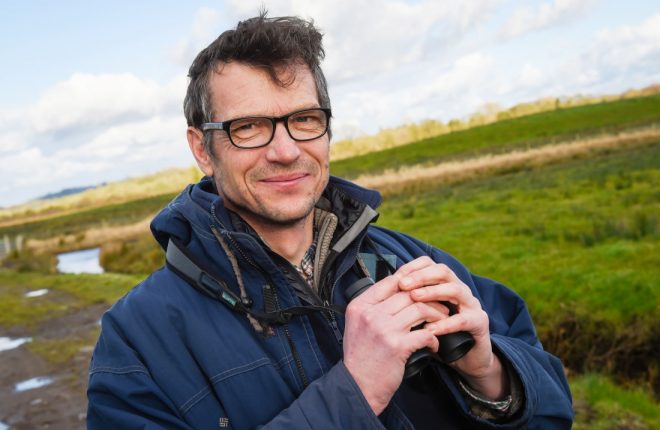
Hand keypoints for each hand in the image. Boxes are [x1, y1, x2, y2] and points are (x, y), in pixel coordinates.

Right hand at [342, 270, 445, 414]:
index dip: (411, 282)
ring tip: (442, 321)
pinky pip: (425, 334)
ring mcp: (383, 329)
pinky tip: (434, 344)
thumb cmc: (360, 357)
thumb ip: (372, 308)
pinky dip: (434, 338)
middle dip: (429, 297)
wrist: (356, 387)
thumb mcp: (357, 325)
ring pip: (420, 309)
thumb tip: (397, 291)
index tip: (424, 289)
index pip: (390, 282)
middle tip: (441, 305)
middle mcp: (370, 314)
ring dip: (436, 315)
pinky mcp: (397, 346)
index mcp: (359, 306)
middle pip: (408, 293)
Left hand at [397, 257, 507, 399]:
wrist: (465, 359)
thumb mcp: (419, 317)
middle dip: (421, 276)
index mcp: (445, 284)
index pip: (430, 265)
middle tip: (403, 284)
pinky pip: (463, 319)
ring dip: (433, 292)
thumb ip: (406, 304)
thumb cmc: (437, 336)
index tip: (395, 276)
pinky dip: (445, 323)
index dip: (413, 268)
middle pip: (443, 271)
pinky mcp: (479, 323)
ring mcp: (471, 305)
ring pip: (455, 289)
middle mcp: (460, 290)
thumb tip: (379, 295)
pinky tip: (430, 329)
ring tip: (415, 299)